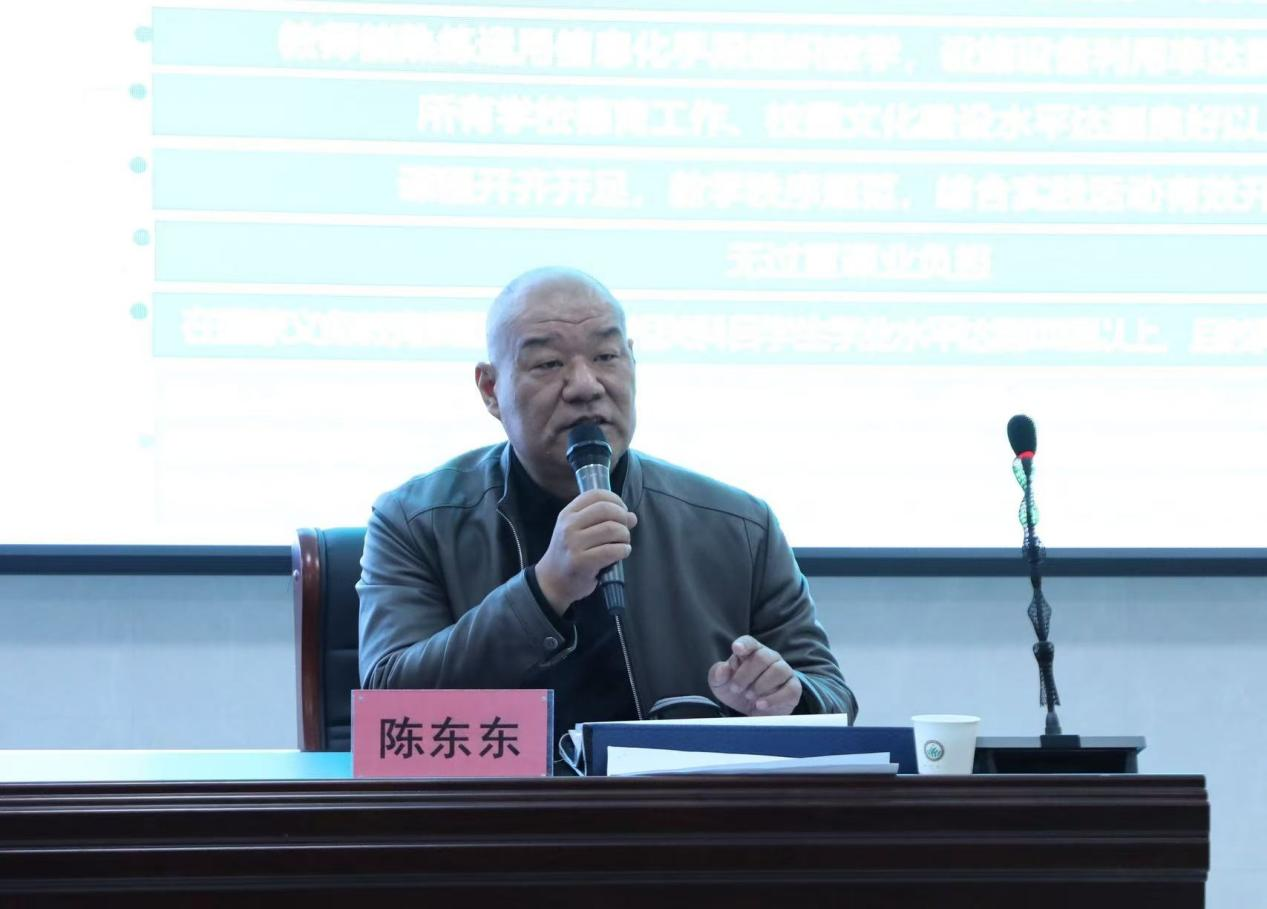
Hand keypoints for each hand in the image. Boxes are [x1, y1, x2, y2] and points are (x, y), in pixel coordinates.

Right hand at [535, 489, 636, 614]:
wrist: (552, 581)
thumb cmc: (570, 554)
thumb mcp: (579, 531)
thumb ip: (603, 521)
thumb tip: (632, 516)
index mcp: (568, 513)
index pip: (595, 494)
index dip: (615, 499)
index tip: (623, 511)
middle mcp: (569, 526)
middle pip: (606, 509)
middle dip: (623, 518)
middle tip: (625, 529)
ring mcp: (574, 544)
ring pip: (611, 529)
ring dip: (625, 535)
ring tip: (623, 543)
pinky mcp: (581, 562)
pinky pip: (612, 550)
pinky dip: (624, 550)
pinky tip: (623, 552)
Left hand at [708, 635, 801, 715]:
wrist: (752, 711)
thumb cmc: (737, 690)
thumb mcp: (720, 684)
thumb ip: (718, 674)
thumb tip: (723, 669)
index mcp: (751, 652)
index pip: (750, 642)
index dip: (744, 644)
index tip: (736, 649)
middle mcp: (770, 657)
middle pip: (762, 657)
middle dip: (746, 674)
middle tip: (736, 688)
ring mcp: (784, 671)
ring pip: (778, 671)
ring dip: (760, 685)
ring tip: (749, 697)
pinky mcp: (793, 688)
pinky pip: (790, 689)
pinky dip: (773, 699)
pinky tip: (760, 704)